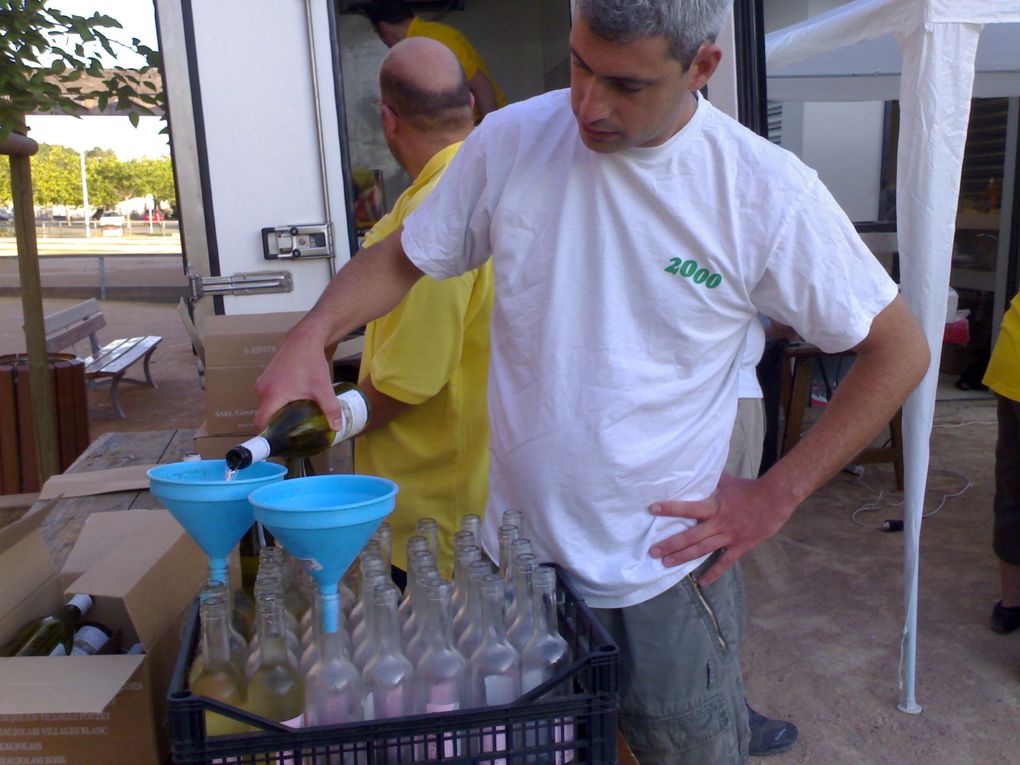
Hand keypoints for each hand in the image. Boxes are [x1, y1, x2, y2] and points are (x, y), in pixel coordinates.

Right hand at [253, 324, 338, 430]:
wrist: (304, 340)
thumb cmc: (310, 363)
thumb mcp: (322, 388)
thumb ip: (331, 409)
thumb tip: (337, 427)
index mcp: (271, 396)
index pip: (261, 424)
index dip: (267, 436)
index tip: (279, 443)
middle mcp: (262, 391)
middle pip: (264, 416)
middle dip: (276, 426)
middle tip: (291, 434)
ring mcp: (262, 383)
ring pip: (267, 406)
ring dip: (277, 413)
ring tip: (294, 420)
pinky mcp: (266, 378)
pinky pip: (269, 396)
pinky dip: (277, 402)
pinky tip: (293, 404)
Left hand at [648, 473, 792, 586]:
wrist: (775, 499)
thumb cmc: (748, 488)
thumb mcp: (726, 481)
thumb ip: (709, 479)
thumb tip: (695, 467)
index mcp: (713, 506)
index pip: (688, 507)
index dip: (670, 508)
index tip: (652, 509)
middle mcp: (718, 523)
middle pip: (690, 536)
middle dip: (670, 544)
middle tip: (652, 551)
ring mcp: (728, 537)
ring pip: (702, 550)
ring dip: (683, 558)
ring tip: (665, 564)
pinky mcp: (739, 547)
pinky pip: (724, 563)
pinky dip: (713, 573)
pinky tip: (701, 583)